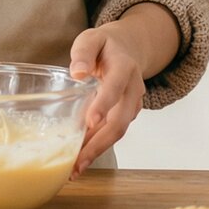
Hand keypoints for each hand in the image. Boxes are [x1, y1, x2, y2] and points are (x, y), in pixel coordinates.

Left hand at [67, 22, 147, 175]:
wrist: (127, 50)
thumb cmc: (104, 46)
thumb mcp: (92, 39)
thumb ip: (84, 52)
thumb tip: (77, 73)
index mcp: (124, 68)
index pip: (115, 87)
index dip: (104, 104)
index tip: (90, 121)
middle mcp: (133, 89)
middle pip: (120, 121)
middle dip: (99, 143)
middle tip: (77, 161)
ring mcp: (132, 105)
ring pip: (117, 132)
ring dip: (97, 151)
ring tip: (75, 169)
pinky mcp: (127, 115)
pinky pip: (114, 133)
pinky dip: (98, 147)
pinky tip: (80, 159)